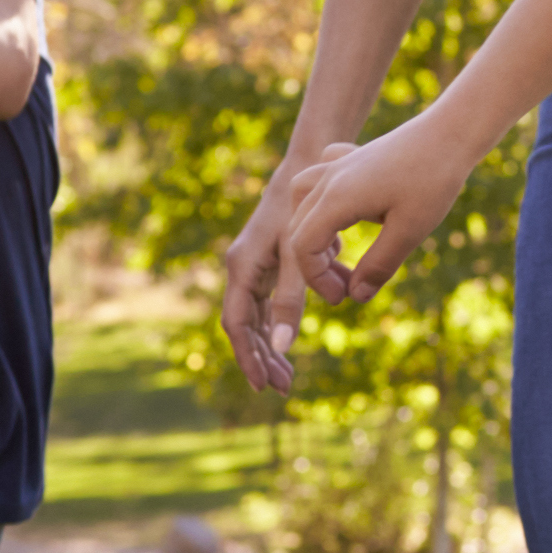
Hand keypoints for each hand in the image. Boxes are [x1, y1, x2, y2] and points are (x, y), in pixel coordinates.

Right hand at [217, 145, 344, 396]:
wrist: (313, 163)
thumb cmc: (305, 207)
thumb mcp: (301, 256)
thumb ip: (293, 299)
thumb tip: (284, 346)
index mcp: (243, 268)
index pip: (238, 325)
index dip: (250, 357)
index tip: (264, 386)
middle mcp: (244, 268)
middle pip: (248, 325)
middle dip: (263, 357)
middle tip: (282, 388)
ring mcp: (258, 263)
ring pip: (263, 314)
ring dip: (276, 342)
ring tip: (290, 375)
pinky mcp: (275, 258)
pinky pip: (276, 297)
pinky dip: (290, 316)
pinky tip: (307, 329)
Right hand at [277, 120, 479, 315]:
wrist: (450, 133)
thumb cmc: (433, 180)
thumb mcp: (410, 230)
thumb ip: (379, 265)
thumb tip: (357, 296)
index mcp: (337, 199)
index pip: (304, 247)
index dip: (317, 279)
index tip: (344, 297)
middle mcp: (329, 179)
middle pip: (300, 228)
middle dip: (317, 264)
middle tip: (349, 286)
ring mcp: (337, 165)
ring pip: (301, 200)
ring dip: (312, 231)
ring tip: (339, 251)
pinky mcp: (351, 157)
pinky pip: (318, 177)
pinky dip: (321, 200)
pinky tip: (345, 208)